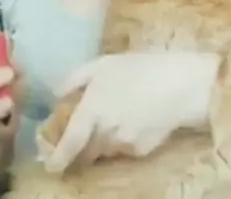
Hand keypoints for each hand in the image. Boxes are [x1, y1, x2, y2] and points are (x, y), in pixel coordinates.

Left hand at [44, 51, 218, 172]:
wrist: (180, 84)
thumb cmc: (139, 68)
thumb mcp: (103, 64)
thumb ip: (75, 79)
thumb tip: (57, 95)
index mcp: (92, 109)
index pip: (70, 143)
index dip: (58, 158)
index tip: (51, 166)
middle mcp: (105, 132)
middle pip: (85, 151)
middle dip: (80, 147)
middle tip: (83, 135)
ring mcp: (123, 144)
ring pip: (104, 151)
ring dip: (101, 142)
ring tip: (113, 120)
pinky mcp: (140, 151)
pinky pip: (123, 151)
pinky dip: (121, 141)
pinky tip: (133, 121)